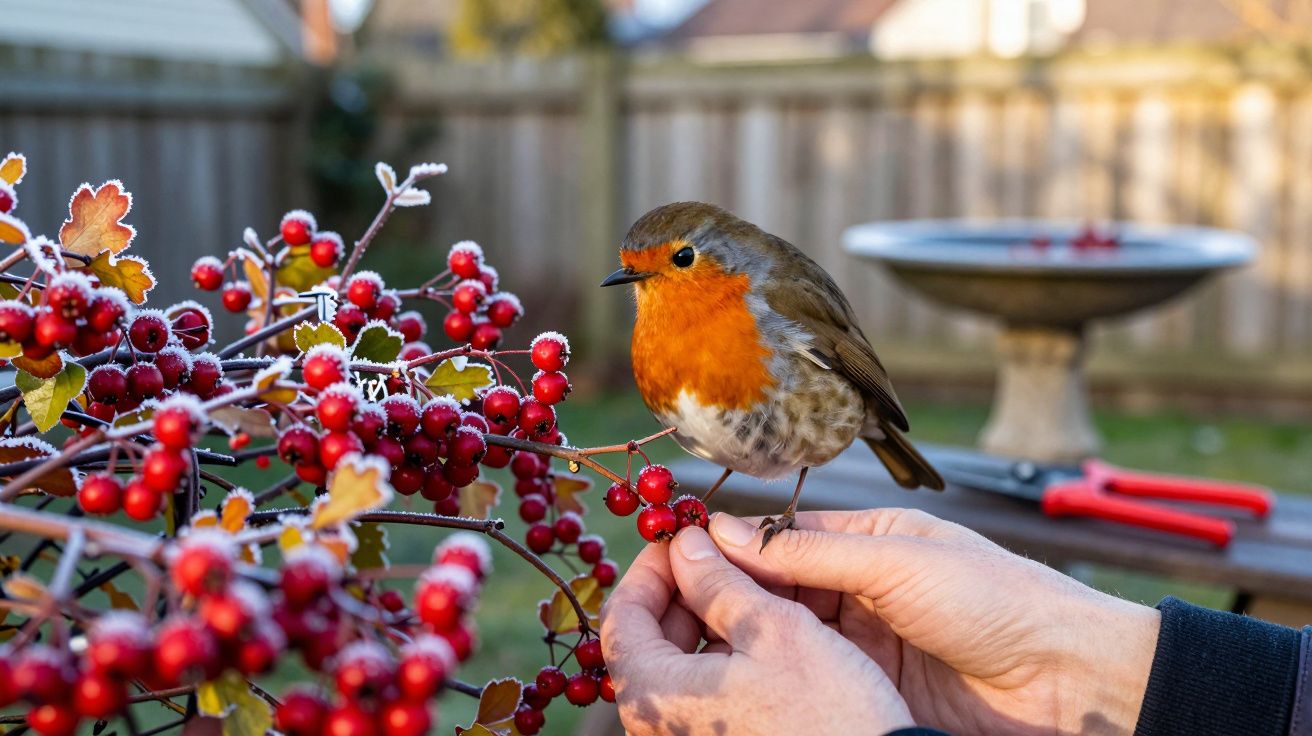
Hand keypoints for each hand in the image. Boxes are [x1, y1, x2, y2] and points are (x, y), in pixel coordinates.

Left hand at [600, 526, 914, 734]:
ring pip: (678, 660)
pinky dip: (722, 650)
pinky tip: (759, 626)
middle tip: (719, 552)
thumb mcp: (773, 630)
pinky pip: (702, 686)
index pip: (623, 615)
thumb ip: (719, 582)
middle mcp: (659, 724)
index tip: (682, 536)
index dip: (652, 567)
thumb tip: (686, 545)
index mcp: (655, 695)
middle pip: (648, 637)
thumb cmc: (826, 713)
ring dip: (707, 615)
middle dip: (683, 587)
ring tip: (746, 582)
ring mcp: (688, 735)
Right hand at [707, 509, 1160, 735]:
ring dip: (744, 631)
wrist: (1062, 680)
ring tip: (689, 632)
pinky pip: (810, 672)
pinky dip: (774, 669)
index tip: (678, 547)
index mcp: (872, 538)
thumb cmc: (999, 599)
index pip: (786, 536)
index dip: (734, 542)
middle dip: (728, 589)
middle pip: (777, 585)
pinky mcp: (869, 687)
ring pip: (786, 631)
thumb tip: (731, 533)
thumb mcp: (897, 560)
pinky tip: (736, 668)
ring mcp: (864, 640)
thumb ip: (811, 551)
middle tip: (670, 595)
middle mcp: (862, 586)